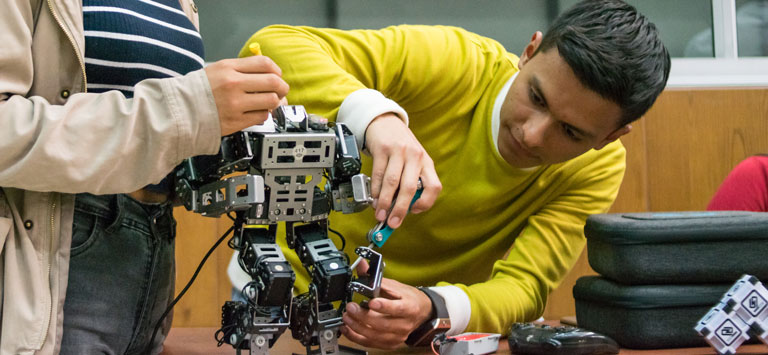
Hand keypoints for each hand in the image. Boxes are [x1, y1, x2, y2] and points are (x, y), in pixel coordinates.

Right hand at [205, 55, 289, 135]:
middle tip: (281, 91)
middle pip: (273, 82)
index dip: (276, 70)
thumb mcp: (219, 69)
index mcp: (229, 68)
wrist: (181, 110)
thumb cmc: (200, 90)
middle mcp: (233, 84)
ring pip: (271, 101)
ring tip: (268, 103)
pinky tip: (256, 112)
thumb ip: (244, 69)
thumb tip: (270, 75)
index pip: (264, 63)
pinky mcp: (236, 121)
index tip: (276, 76)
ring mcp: (235, 104)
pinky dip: (263, 114)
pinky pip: (262, 116)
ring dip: (275, 103)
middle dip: (282, 87)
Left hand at [341, 260, 433, 348]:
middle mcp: (405, 324)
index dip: (384, 306)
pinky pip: (371, 343)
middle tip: (351, 308)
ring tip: (347, 317)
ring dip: (357, 327)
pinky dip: (356, 337)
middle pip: (383, 324)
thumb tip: (361, 264)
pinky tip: (347, 328)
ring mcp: (398, 336)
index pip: (397, 308)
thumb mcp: (395, 285)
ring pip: (375, 336)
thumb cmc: (408, 298)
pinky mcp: (390, 344)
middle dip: (363, 316)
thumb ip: (376, 277)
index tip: (371, 302)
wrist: (421, 312)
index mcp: (409, 307)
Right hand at [365, 113, 441, 227]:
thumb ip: (411, 181)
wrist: (385, 122)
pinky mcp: (383, 149)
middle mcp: (415, 156)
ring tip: (380, 213)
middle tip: (393, 222)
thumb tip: (402, 208)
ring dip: (385, 202)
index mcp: (426, 162)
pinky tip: (374, 198)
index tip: (413, 212)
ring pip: (392, 183)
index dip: (425, 203)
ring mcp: (399, 151)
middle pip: (410, 188)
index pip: (434, 187)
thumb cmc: (401, 146)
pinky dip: (375, 190)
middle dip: (400, 209)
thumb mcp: (413, 161)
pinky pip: (379, 174)